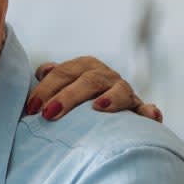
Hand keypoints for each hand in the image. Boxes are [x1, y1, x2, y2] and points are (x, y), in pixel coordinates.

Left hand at [25, 56, 162, 121]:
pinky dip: (150, 112)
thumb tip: (42, 71)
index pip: (62, 73)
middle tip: (49, 114)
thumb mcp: (59, 86)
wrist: (98, 113)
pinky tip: (152, 117)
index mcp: (83, 67)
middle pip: (88, 80)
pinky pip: (146, 110)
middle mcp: (104, 75)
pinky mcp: (138, 108)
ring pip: (119, 90)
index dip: (45, 89)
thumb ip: (49, 79)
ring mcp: (123, 91)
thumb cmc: (70, 101)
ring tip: (98, 107)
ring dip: (111, 98)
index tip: (31, 109)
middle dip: (68, 96)